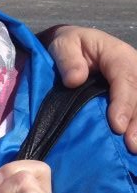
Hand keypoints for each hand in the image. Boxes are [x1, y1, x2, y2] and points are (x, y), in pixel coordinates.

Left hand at [44, 25, 136, 152]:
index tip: (117, 125)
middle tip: (131, 145)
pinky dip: (136, 125)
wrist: (72, 47)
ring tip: (133, 148)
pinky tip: (132, 143)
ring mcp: (135, 82)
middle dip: (136, 121)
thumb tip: (75, 80)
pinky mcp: (131, 95)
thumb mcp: (62, 45)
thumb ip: (68, 60)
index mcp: (117, 55)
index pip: (125, 78)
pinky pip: (136, 108)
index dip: (124, 103)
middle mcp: (133, 68)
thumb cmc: (68, 46)